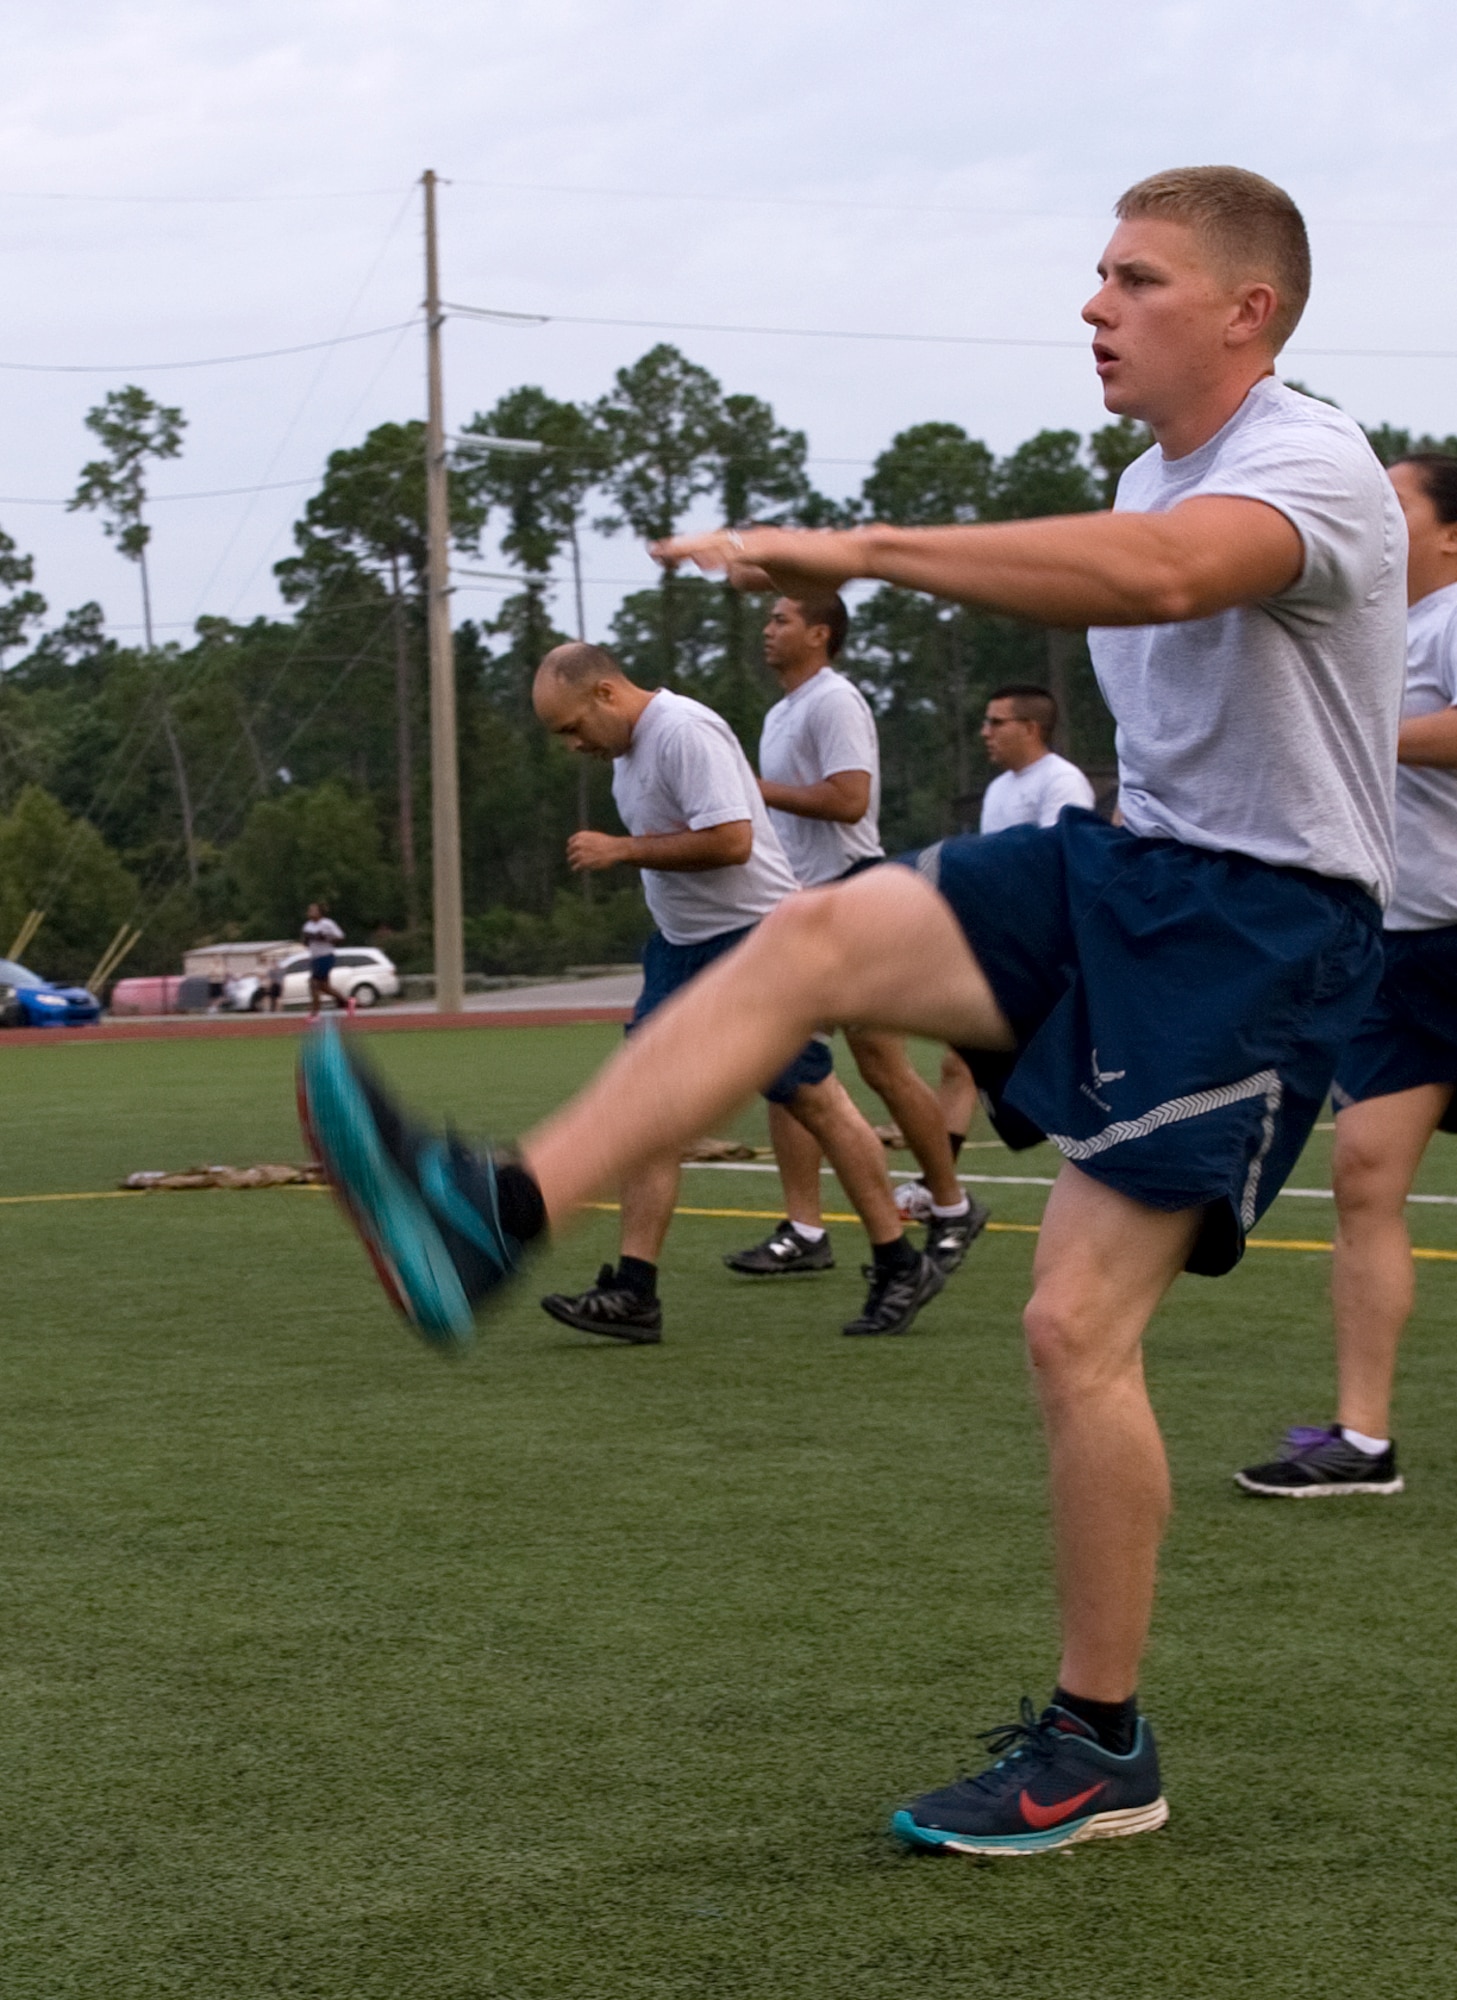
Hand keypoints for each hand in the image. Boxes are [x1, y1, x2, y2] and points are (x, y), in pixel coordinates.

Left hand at [567, 829, 630, 871]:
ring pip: (571, 860)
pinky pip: (575, 867)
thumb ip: (585, 840)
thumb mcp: (595, 837)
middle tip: (575, 860)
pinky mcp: (583, 863)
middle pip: (569, 851)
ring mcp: (580, 853)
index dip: (573, 848)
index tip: (576, 852)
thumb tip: (579, 846)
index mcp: (580, 835)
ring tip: (576, 866)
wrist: (615, 849)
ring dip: (574, 863)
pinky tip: (579, 870)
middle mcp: (578, 843)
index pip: (570, 842)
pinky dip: (576, 869)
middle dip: (572, 855)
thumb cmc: (607, 844)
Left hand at [650, 524, 865, 595]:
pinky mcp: (777, 549)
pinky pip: (744, 553)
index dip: (688, 554)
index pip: (714, 551)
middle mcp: (755, 542)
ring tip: (667, 553)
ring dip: (694, 548)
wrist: (851, 558)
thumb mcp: (780, 581)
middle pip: (710, 543)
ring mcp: (765, 544)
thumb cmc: (821, 570)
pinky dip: (722, 556)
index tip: (662, 559)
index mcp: (754, 551)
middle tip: (652, 552)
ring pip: (721, 544)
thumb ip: (756, 578)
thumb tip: (732, 578)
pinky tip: (704, 562)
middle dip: (681, 548)